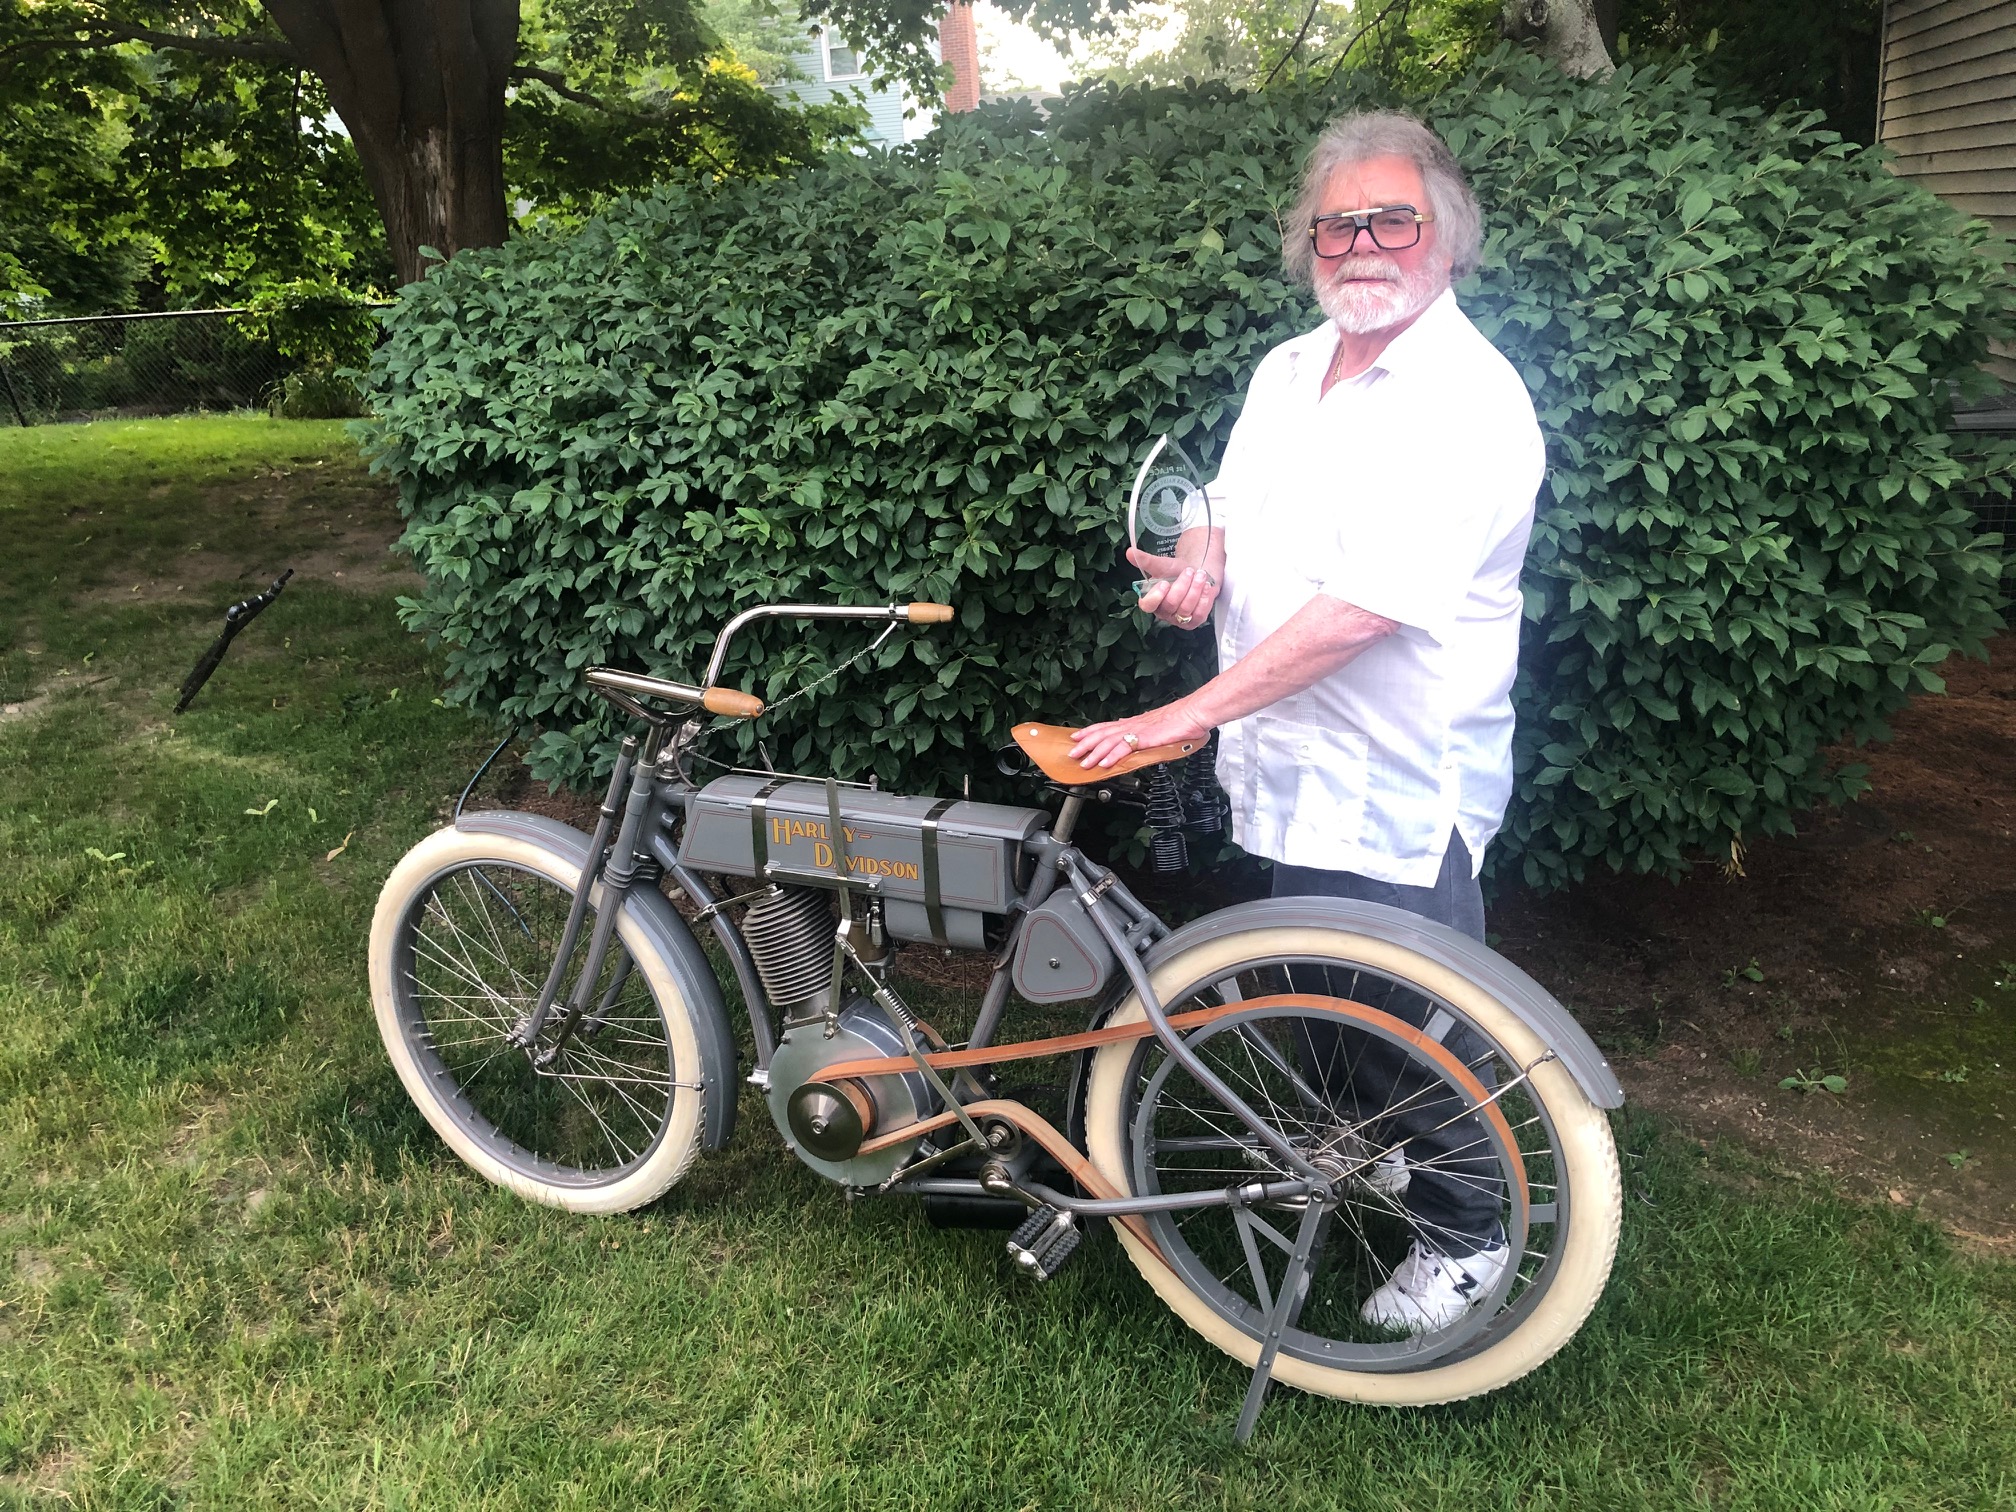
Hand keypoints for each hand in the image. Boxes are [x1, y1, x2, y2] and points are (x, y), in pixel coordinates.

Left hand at [1068, 702, 1212, 769]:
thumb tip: (1131, 733)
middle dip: (1085, 743)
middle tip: (1071, 752)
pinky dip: (1112, 755)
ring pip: (1109, 741)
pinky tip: (1103, 763)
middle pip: (1103, 733)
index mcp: (1135, 723)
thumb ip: (1142, 732)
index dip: (1090, 732)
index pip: (1107, 726)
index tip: (1077, 737)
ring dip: (1094, 752)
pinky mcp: (1146, 737)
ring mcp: (1138, 731)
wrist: (1195, 713)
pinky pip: (1125, 747)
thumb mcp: (1157, 727)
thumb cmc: (1181, 720)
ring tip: (1083, 761)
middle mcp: (1133, 725)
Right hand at [1129, 547, 1218, 630]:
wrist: (1198, 573)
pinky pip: (1199, 615)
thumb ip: (1146, 561)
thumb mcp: (1162, 564)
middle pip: (1170, 604)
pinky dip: (1204, 599)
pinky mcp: (1194, 622)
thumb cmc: (1177, 571)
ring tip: (1200, 575)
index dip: (1156, 596)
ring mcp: (1179, 620)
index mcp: (1152, 600)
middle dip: (1182, 585)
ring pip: (1185, 609)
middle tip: (1189, 571)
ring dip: (1195, 589)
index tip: (1165, 582)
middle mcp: (1164, 613)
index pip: (1147, 606)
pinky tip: (1207, 588)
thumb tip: (1130, 552)